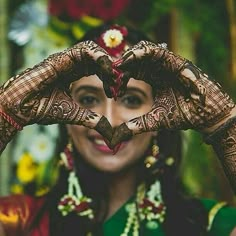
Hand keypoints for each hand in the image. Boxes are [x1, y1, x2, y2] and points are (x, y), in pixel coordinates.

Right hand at [0, 41, 114, 147]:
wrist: (23, 108)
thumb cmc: (44, 109)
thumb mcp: (76, 115)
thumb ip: (94, 121)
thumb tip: (110, 134)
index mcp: (74, 74)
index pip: (98, 69)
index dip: (109, 78)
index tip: (116, 92)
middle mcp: (71, 64)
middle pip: (97, 60)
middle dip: (111, 70)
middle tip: (119, 83)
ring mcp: (66, 59)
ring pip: (92, 50)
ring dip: (106, 61)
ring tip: (115, 75)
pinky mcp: (61, 58)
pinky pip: (84, 50)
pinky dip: (98, 56)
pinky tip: (107, 68)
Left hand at [110, 40, 234, 146]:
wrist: (204, 115)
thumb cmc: (182, 116)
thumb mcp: (154, 120)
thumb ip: (136, 125)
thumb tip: (116, 136)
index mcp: (154, 78)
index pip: (133, 72)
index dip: (121, 77)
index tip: (111, 85)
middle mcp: (159, 69)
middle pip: (137, 60)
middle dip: (123, 64)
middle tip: (108, 70)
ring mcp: (168, 64)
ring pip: (146, 52)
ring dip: (131, 56)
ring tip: (117, 64)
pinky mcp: (177, 62)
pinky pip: (159, 52)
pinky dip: (144, 53)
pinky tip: (131, 58)